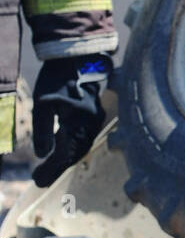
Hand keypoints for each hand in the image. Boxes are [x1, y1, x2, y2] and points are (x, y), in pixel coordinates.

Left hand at [31, 55, 111, 187]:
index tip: (37, 180)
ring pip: (80, 147)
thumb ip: (43, 130)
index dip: (51, 169)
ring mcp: (94, 121)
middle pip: (74, 154)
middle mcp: (91, 124)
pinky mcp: (92, 117)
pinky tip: (61, 152)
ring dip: (64, 160)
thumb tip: (42, 154)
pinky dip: (71, 148)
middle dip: (56, 168)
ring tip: (47, 170)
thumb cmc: (57, 78)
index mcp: (78, 122)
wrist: (76, 57)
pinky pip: (84, 138)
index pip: (64, 153)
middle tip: (39, 179)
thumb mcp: (43, 104)